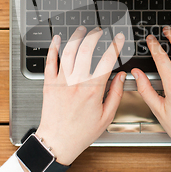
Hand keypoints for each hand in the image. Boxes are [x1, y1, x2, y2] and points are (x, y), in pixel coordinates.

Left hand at [36, 27, 126, 165]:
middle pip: (86, 49)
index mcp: (93, 90)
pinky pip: (50, 61)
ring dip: (76, 36)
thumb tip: (122, 76)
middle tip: (100, 31)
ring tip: (82, 30)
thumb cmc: (81, 132)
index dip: (116, 45)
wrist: (57, 142)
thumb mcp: (106, 116)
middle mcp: (76, 82)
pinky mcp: (48, 83)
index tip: (119, 38)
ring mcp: (61, 81)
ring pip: (68, 51)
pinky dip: (53, 47)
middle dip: (95, 35)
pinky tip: (57, 39)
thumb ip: (116, 93)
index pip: (108, 60)